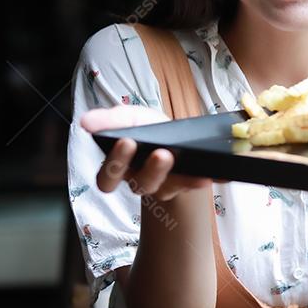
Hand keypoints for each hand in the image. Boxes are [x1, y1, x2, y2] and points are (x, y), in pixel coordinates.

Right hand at [81, 106, 211, 200]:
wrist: (177, 136)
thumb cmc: (148, 128)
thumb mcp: (131, 118)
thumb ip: (110, 120)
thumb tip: (86, 121)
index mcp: (119, 168)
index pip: (107, 179)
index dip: (114, 166)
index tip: (126, 142)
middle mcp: (139, 181)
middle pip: (140, 185)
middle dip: (151, 170)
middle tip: (162, 153)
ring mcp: (164, 186)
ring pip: (168, 189)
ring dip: (181, 179)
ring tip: (196, 167)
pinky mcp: (187, 186)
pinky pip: (196, 185)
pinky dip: (207, 179)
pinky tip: (221, 173)